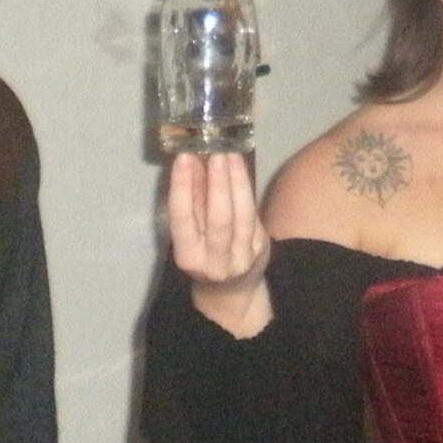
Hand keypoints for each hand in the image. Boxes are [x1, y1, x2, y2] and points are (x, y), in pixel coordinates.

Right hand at [160, 152, 271, 335]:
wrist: (230, 290)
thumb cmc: (203, 254)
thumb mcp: (190, 234)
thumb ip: (192, 203)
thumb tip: (192, 162)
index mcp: (189, 258)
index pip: (183, 220)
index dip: (182, 187)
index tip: (184, 158)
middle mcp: (215, 262)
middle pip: (218, 219)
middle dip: (217, 183)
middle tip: (215, 152)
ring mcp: (241, 258)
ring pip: (242, 216)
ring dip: (237, 181)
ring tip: (231, 154)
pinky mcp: (260, 249)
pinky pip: (253, 216)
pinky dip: (246, 191)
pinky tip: (241, 170)